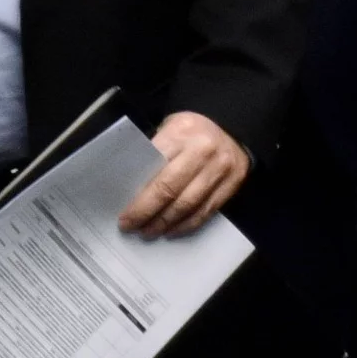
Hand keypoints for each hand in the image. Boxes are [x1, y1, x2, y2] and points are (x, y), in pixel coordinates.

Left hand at [118, 111, 249, 237]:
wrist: (232, 126)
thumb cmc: (190, 130)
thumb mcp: (169, 128)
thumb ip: (154, 153)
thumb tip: (130, 187)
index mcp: (180, 133)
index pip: (153, 168)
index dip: (138, 196)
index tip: (124, 214)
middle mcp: (202, 150)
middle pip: (169, 190)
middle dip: (147, 213)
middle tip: (131, 227)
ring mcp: (220, 168)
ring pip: (188, 205)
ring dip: (166, 223)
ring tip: (149, 232)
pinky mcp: (232, 183)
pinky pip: (207, 211)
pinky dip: (187, 224)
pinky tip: (172, 230)